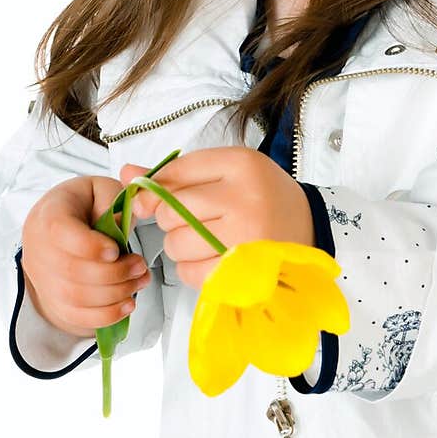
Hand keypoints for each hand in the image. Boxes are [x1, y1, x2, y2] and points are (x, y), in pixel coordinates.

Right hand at [21, 176, 151, 335]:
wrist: (60, 225)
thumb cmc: (82, 205)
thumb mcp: (100, 188)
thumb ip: (112, 200)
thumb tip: (119, 225)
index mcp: (48, 215)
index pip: (59, 232)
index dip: (89, 245)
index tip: (115, 250)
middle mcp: (38, 248)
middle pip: (71, 271)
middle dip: (114, 273)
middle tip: (139, 265)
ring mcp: (43, 278)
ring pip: (76, 297)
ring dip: (115, 294)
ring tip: (139, 281)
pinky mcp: (53, 300)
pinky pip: (77, 317)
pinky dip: (106, 316)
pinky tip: (127, 304)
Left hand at [119, 148, 315, 290]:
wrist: (310, 228)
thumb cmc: (262, 197)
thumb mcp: (226, 171)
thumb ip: (176, 174)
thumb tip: (126, 172)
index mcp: (240, 164)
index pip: (174, 174)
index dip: (156, 191)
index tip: (157, 201)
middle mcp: (244, 199)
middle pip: (169, 212)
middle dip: (171, 220)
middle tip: (197, 220)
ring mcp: (244, 239)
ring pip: (175, 245)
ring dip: (181, 247)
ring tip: (207, 241)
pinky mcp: (242, 273)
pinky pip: (189, 273)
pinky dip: (192, 270)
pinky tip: (213, 260)